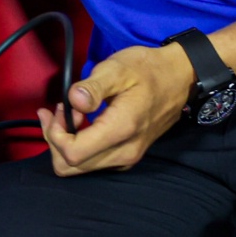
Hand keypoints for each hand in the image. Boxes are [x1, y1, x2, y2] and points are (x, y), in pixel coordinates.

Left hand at [36, 43, 195, 175]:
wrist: (180, 78)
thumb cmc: (147, 69)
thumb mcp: (117, 68)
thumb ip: (93, 87)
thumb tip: (74, 100)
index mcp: (121, 130)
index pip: (73, 154)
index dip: (56, 133)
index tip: (62, 108)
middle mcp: (125, 152)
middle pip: (71, 166)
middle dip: (56, 139)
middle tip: (59, 110)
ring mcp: (127, 158)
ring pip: (80, 167)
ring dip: (65, 143)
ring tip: (68, 113)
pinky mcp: (127, 156)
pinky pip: (93, 163)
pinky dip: (79, 146)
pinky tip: (79, 123)